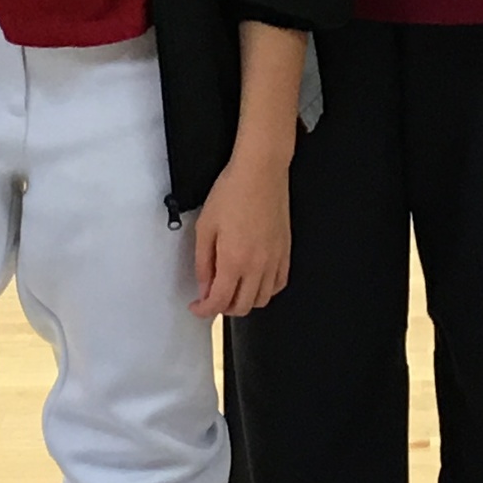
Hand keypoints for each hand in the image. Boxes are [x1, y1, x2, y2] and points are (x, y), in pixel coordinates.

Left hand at [190, 148, 292, 319]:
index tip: (197, 307)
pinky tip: (254, 281)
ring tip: (232, 289)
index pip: (219, 302)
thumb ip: (203, 262)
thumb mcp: (205, 227)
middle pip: (242, 307)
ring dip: (244, 301)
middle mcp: (257, 265)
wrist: (260, 172)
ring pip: (262, 299)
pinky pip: (279, 284)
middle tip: (211, 298)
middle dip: (223, 309)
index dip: (204, 310)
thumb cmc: (232, 192)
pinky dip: (265, 290)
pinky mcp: (285, 251)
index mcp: (234, 260)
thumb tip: (204, 286)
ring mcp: (275, 259)